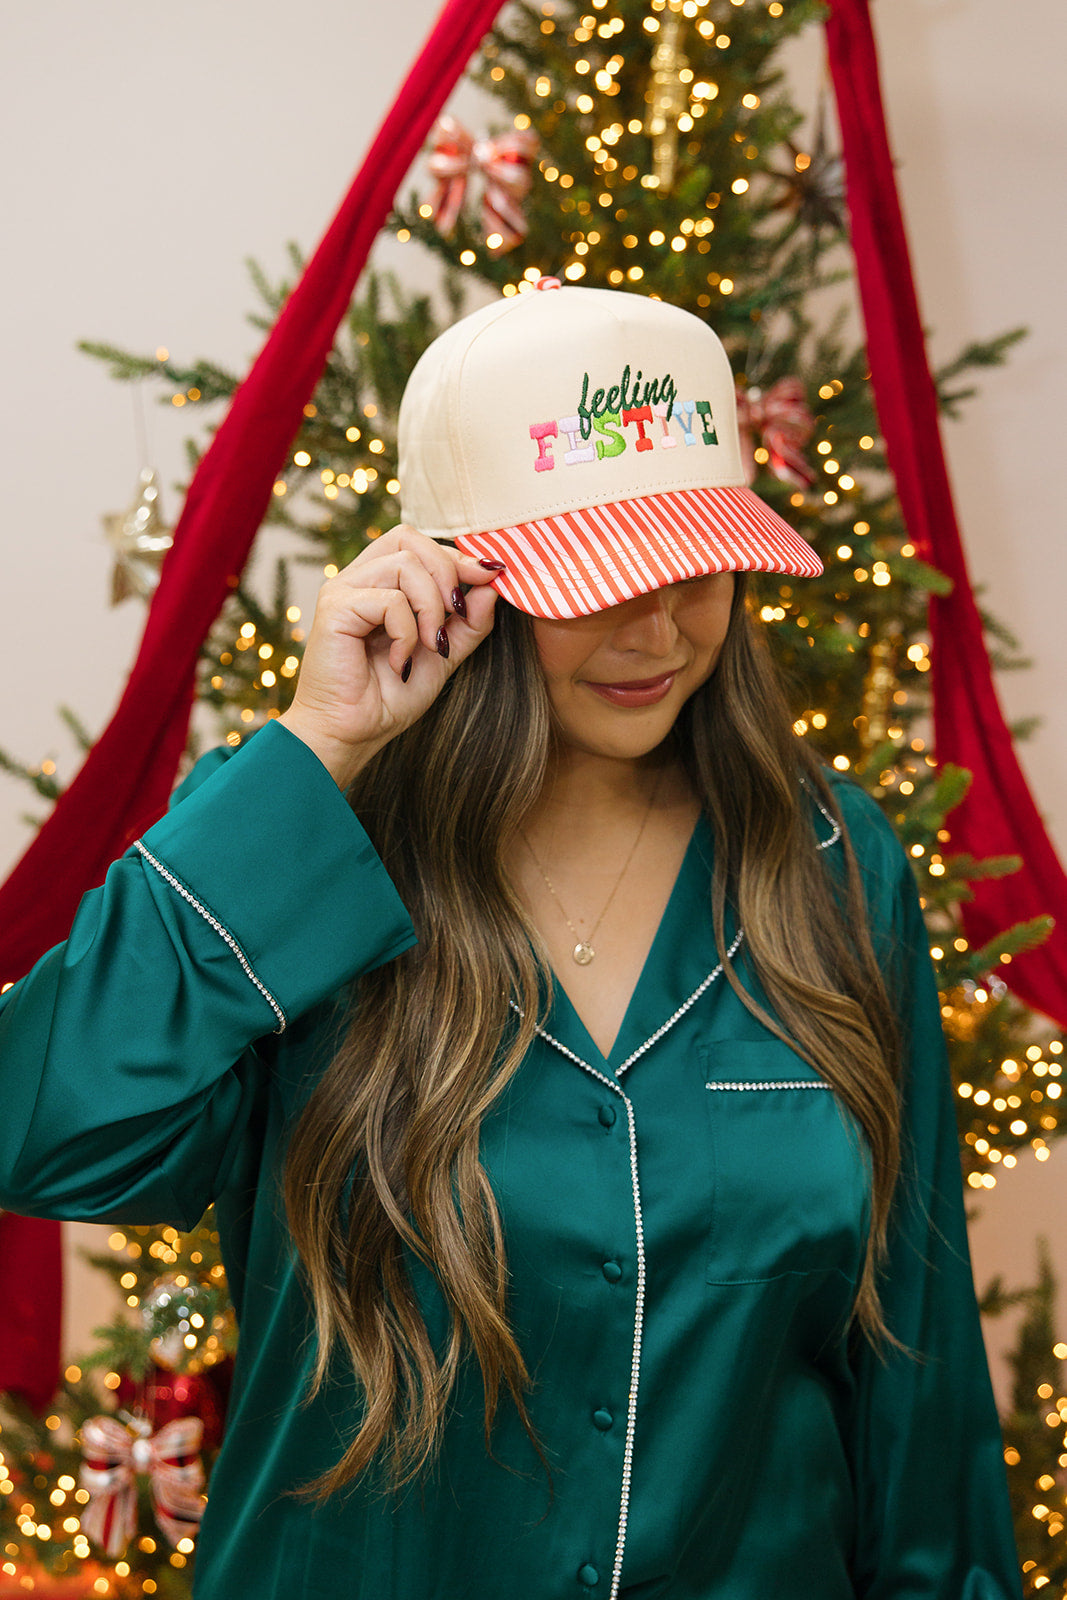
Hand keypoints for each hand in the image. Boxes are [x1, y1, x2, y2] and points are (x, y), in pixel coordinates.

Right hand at [277, 525, 502, 787]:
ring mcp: (343, 590)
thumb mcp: (444, 655)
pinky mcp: (335, 607)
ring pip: (405, 564)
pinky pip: (390, 599)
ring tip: (430, 646)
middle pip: (409, 538)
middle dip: (448, 571)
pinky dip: (407, 632)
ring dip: (431, 607)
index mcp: (379, 583)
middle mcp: (359, 579)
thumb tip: (492, 582)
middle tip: (458, 615)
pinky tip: (400, 661)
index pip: (420, 545)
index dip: (458, 556)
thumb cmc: (389, 697)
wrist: (352, 734)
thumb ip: (468, 622)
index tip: (492, 575)